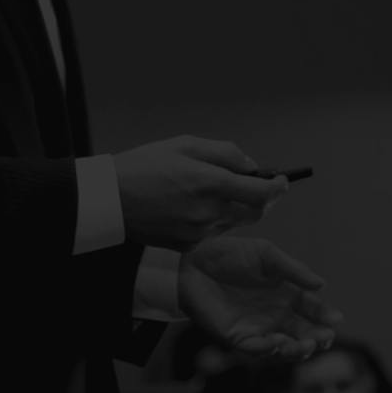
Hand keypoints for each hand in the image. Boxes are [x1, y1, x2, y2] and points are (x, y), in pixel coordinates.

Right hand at [113, 135, 282, 249]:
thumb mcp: (186, 145)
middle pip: (254, 213)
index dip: (277, 186)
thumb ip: (225, 153)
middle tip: (256, 186)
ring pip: (233, 223)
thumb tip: (250, 165)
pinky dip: (213, 221)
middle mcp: (208, 212)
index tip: (282, 180)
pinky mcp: (186, 246)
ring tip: (209, 192)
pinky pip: (212, 234)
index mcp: (210, 183)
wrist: (109, 199)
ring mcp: (198, 233)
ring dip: (234, 209)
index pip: (261, 191)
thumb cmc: (144, 166)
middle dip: (261, 200)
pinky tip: (191, 208)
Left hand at [179, 234, 341, 359]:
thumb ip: (292, 269)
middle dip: (316, 339)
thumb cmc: (232, 254)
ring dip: (295, 350)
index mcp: (288, 294)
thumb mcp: (266, 255)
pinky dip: (266, 350)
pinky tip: (275, 343)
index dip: (326, 316)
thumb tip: (322, 284)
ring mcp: (258, 328)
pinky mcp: (236, 337)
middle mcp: (276, 315)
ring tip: (303, 346)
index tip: (336, 320)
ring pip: (283, 347)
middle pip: (304, 333)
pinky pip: (254, 349)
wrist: (194, 260)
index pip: (314, 310)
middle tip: (324, 338)